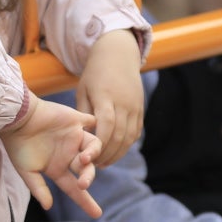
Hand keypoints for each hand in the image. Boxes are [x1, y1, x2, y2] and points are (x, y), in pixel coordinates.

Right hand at [0, 95, 103, 216]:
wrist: (16, 119)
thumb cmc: (18, 146)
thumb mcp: (26, 171)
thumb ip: (39, 188)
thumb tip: (48, 206)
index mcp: (58, 168)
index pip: (75, 188)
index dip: (85, 201)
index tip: (96, 214)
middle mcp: (69, 154)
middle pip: (86, 169)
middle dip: (87, 177)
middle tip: (83, 183)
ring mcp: (74, 137)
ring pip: (94, 147)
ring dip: (92, 155)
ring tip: (83, 159)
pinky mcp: (75, 120)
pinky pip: (93, 121)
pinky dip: (99, 124)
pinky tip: (98, 128)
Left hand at [74, 30, 145, 167]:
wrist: (119, 56)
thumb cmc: (95, 75)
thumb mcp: (83, 91)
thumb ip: (83, 115)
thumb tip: (81, 139)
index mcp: (106, 96)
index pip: (106, 123)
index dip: (100, 143)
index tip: (89, 157)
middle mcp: (124, 102)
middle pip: (119, 134)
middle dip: (107, 154)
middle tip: (94, 166)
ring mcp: (135, 106)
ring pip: (129, 137)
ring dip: (117, 153)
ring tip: (104, 163)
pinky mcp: (140, 110)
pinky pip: (135, 132)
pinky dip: (126, 145)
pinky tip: (115, 152)